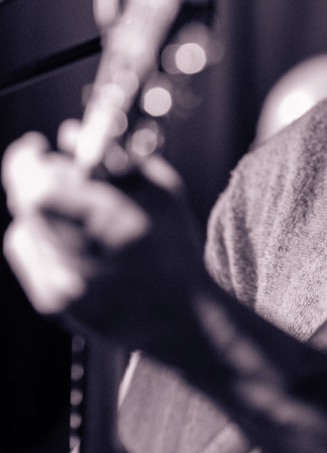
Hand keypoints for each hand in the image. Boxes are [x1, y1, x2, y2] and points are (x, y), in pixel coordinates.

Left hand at [2, 127, 208, 348]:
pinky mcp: (53, 304)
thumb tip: (68, 134)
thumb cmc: (174, 248)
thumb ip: (118, 159)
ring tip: (72, 209)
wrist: (178, 318)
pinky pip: (29, 255)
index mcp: (119, 226)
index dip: (28, 164)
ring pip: (22, 229)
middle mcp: (85, 261)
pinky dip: (42, 236)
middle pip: (28, 207)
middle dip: (32, 178)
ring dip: (39, 209)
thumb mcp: (164, 193)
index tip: (36, 146)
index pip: (42, 192)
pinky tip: (71, 237)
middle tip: (46, 165)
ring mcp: (65, 287)